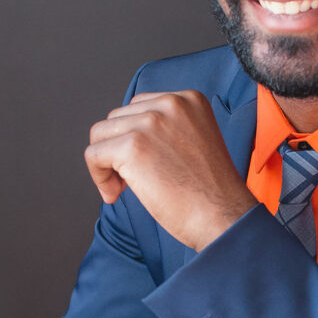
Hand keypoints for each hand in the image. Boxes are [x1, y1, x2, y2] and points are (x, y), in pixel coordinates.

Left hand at [85, 90, 256, 250]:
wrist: (224, 217)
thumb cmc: (211, 192)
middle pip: (116, 118)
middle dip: (118, 149)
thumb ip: (168, 129)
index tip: (144, 163)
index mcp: (189, 100)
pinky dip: (98, 177)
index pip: (138, 107)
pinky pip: (93, 155)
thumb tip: (124, 134)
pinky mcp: (133, 146)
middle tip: (133, 179)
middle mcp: (170, 104)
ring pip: (101, 134)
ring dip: (106, 163)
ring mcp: (151, 123)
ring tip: (124, 187)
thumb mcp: (196, 141)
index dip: (134, 138)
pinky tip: (116, 194)